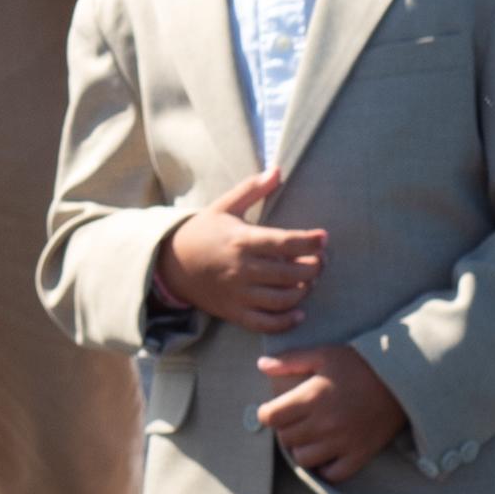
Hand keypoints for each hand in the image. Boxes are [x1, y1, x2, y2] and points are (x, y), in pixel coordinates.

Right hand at [155, 169, 326, 330]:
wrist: (170, 264)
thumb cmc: (203, 232)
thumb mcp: (224, 206)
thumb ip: (252, 189)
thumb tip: (278, 169)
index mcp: (241, 240)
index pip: (285, 242)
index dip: (310, 241)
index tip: (324, 237)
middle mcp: (242, 269)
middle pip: (290, 273)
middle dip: (314, 267)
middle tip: (321, 260)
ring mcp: (238, 293)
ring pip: (282, 299)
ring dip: (303, 291)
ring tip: (309, 281)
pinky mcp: (234, 312)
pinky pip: (265, 323)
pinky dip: (286, 322)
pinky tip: (299, 312)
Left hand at [251, 343, 410, 484]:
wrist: (401, 380)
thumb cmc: (359, 364)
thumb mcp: (323, 354)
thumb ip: (290, 360)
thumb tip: (261, 365)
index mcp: (312, 397)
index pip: (271, 417)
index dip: (267, 413)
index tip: (274, 410)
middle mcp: (325, 423)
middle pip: (286, 439)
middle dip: (285, 429)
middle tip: (296, 421)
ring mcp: (343, 442)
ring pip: (304, 459)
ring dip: (302, 449)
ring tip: (310, 437)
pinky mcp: (360, 454)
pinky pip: (333, 474)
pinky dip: (326, 467)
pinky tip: (328, 452)